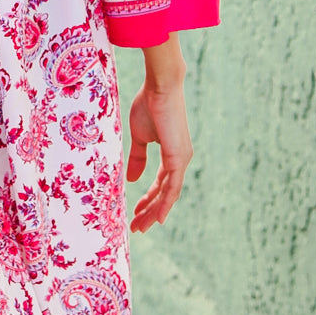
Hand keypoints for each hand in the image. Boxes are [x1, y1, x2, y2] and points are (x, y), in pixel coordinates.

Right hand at [126, 79, 192, 233]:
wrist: (160, 87)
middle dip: (150, 211)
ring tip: (141, 226)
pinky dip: (165, 204)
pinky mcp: (179, 157)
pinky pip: (172, 187)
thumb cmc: (149, 105)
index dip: (149, 200)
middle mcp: (181, 160)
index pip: (161, 185)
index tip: (135, 212)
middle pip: (166, 194)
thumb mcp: (139, 136)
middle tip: (137, 227)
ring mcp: (182, 160)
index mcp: (172, 155)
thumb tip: (133, 180)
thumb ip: (138, 158)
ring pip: (169, 195)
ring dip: (154, 212)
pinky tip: (158, 218)